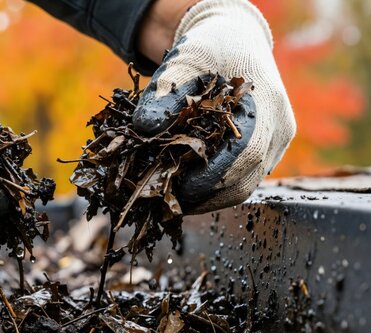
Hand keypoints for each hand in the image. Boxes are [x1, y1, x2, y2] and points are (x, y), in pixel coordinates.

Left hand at [134, 0, 295, 213]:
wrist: (233, 41)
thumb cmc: (207, 51)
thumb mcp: (181, 64)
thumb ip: (164, 95)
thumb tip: (143, 129)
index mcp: (266, 102)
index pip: (245, 154)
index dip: (210, 178)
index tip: (174, 188)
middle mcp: (280, 127)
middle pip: (246, 180)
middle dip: (204, 196)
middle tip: (165, 201)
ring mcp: (278, 141)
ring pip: (245, 185)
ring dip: (208, 198)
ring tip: (172, 198)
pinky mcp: (269, 150)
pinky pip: (244, 179)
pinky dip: (216, 188)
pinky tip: (188, 187)